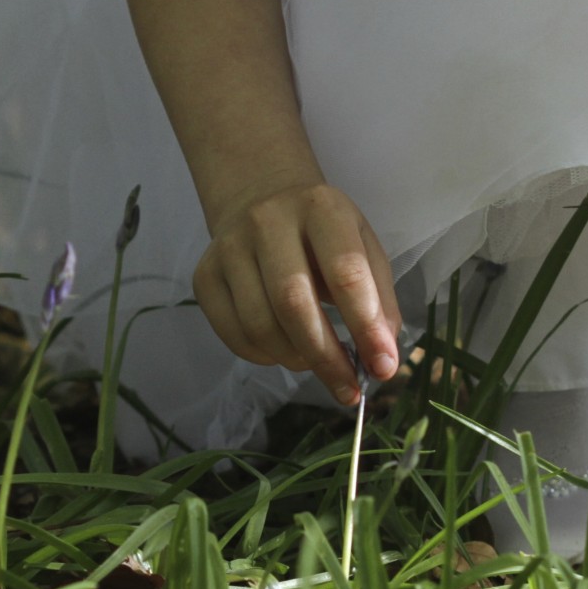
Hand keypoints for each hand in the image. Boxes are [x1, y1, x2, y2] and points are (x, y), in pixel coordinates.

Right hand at [193, 180, 402, 404]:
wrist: (260, 199)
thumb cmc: (324, 235)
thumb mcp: (364, 249)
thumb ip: (379, 301)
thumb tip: (381, 360)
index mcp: (320, 208)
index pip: (345, 273)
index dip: (366, 326)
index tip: (383, 366)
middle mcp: (268, 221)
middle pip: (293, 302)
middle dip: (326, 356)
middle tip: (348, 388)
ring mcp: (229, 247)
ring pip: (259, 325)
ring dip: (294, 359)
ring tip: (315, 362)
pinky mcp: (204, 275)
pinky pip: (233, 335)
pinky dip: (264, 357)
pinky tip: (284, 350)